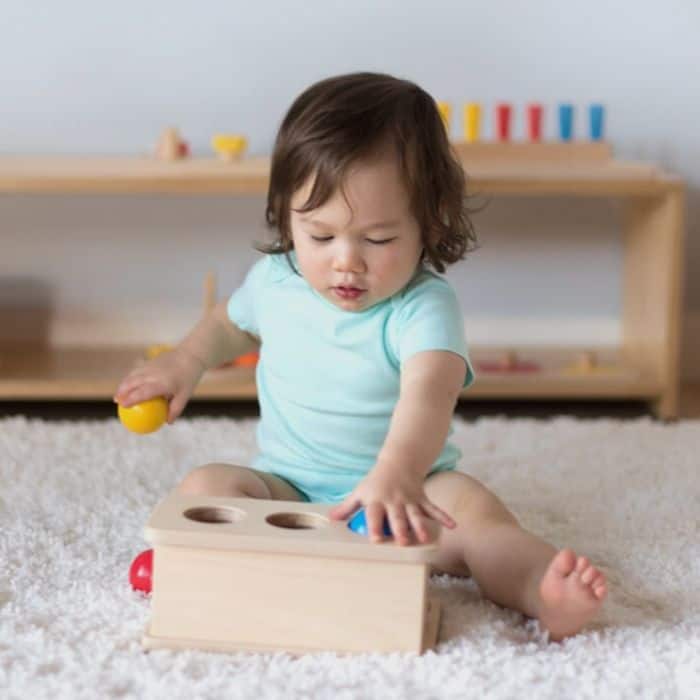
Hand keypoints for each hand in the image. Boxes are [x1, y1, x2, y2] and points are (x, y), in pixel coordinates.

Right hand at [113, 348, 204, 422]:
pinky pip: (137, 370)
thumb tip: (167, 422)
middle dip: (122, 391)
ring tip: (119, 393)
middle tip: (117, 401)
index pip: (142, 392)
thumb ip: (175, 409)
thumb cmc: (188, 378)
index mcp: (161, 383)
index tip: (123, 405)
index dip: (131, 398)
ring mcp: (150, 366)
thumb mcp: (185, 396)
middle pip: (132, 382)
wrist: (190, 356)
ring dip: (124, 383)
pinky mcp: (150, 361)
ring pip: (132, 375)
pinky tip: (129, 384)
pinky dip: (130, 377)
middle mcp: (153, 374)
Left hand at [328, 464, 455, 545]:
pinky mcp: (421, 499)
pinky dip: (443, 517)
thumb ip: (347, 507)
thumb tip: (331, 519)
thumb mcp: (360, 492)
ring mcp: (409, 500)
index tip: (375, 539)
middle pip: (397, 517)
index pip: (374, 514)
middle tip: (402, 542)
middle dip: (400, 529)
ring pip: (415, 515)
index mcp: (377, 500)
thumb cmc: (376, 482)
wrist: (398, 462)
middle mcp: (394, 501)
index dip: (374, 526)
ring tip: (424, 538)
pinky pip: (433, 509)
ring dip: (420, 526)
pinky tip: (453, 526)